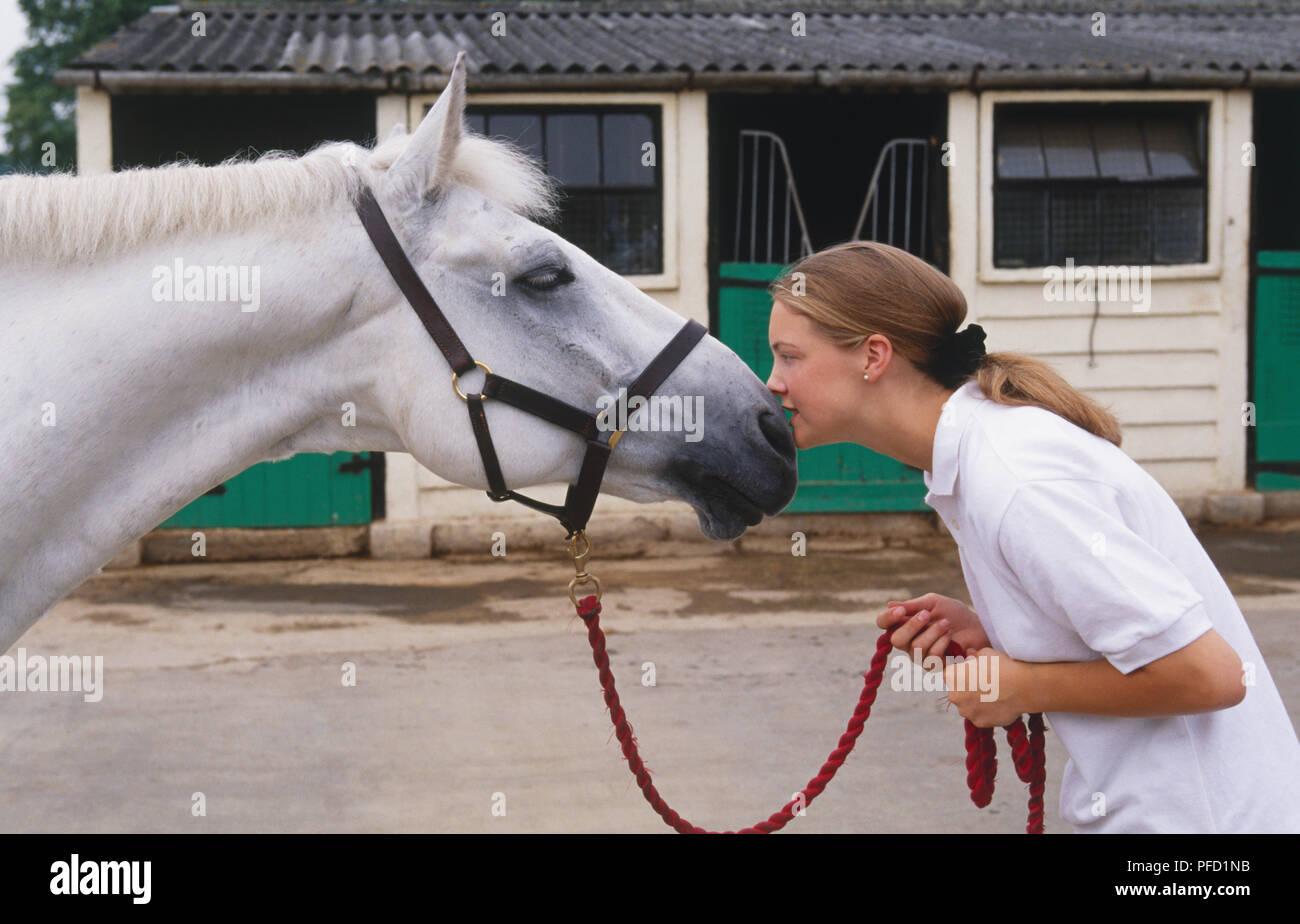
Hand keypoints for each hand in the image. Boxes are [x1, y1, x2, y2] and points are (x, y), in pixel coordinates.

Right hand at [876, 592, 991, 668]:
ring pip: (916, 648)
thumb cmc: (954, 614)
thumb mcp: (933, 603)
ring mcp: (919, 657)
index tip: (901, 611)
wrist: (978, 628)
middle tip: (927, 615)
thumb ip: (913, 605)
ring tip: (946, 625)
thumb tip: (889, 605)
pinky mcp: (934, 667)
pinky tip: (951, 637)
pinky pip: (932, 657)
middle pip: (896, 640)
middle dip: (912, 626)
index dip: (888, 618)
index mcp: (903, 624)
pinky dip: (943, 643)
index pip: (883, 624)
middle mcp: (907, 642)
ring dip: (934, 632)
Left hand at [942, 647, 1034, 727]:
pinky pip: (979, 717)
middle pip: (957, 693)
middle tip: (984, 685)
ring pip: (967, 707)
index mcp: (952, 677)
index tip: (972, 673)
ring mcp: (966, 711)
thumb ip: (973, 656)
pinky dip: (986, 713)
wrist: (1022, 686)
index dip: (961, 674)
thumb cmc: (1002, 666)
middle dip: (967, 689)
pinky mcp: (978, 722)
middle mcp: (954, 696)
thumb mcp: (985, 653)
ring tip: (993, 695)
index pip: (949, 676)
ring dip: (976, 703)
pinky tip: (998, 705)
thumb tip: (970, 656)